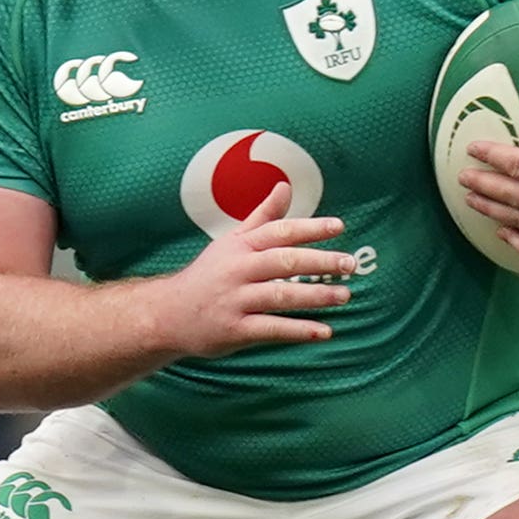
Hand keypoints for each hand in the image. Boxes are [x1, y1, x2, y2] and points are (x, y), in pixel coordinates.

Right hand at [148, 185, 354, 357]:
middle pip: (283, 262)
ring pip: (280, 296)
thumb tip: (285, 186)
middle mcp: (237, 270)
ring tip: (344, 295)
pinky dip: (299, 331)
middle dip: (319, 262)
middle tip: (350, 264)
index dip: (310, 228)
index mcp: (240, 246)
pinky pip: (271, 329)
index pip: (279, 232)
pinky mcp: (235, 330)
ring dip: (315, 296)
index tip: (339, 227)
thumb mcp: (231, 242)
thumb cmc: (208, 275)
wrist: (168, 314)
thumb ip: (262, 217)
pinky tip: (324, 331)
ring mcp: (235, 301)